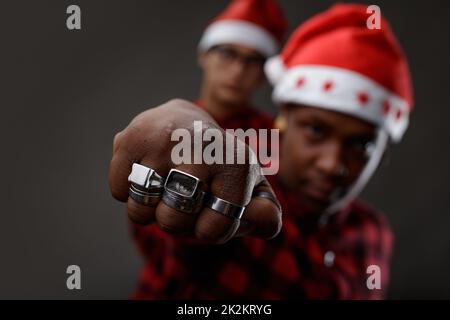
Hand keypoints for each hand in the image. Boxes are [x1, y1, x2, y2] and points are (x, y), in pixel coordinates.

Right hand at [109, 99, 280, 243]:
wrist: (186, 121)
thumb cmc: (220, 166)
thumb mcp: (250, 191)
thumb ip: (265, 215)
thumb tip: (254, 217)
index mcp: (235, 162)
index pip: (212, 230)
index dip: (209, 229)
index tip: (213, 206)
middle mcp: (200, 145)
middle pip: (172, 222)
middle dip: (177, 221)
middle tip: (185, 196)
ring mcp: (162, 139)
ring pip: (140, 211)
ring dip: (150, 208)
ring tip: (166, 183)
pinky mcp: (130, 136)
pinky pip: (119, 192)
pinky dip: (129, 191)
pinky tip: (148, 169)